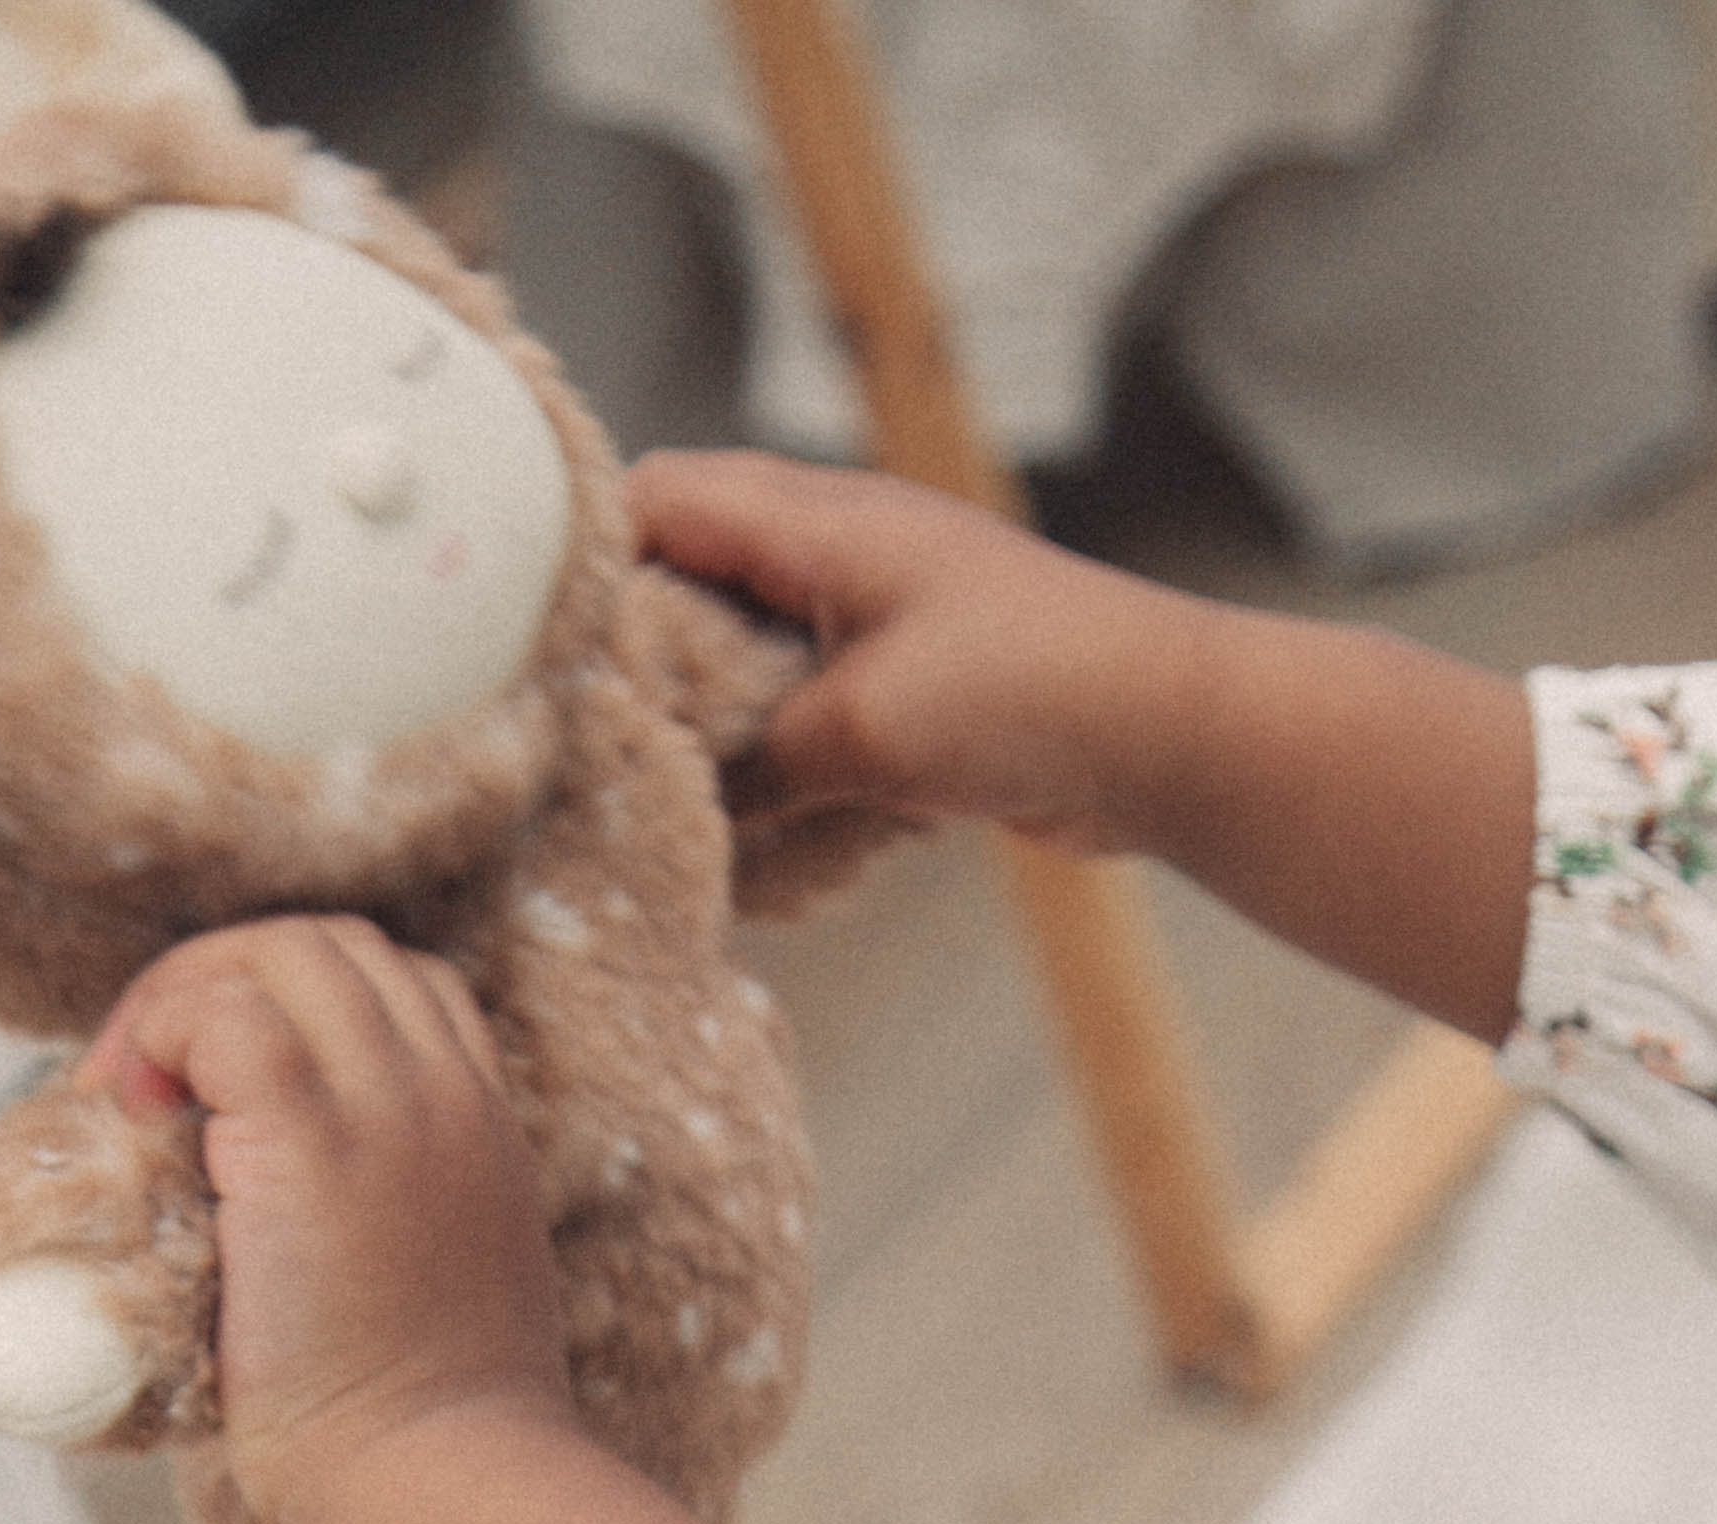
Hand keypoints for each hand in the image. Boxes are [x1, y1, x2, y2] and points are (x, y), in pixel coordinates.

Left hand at [83, 916, 575, 1523]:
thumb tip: (278, 1209)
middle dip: (230, 981)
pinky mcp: (308, 1134)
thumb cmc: (428, 1444)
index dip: (306, 1009)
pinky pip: (222, 1012)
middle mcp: (450, 1100)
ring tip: (143, 1093)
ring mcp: (387, 1108)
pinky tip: (141, 1107)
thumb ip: (396, 1223)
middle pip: (337, 948)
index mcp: (489, 1136)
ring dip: (189, 999)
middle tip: (158, 1080)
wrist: (438, 1490)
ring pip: (281, 953)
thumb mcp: (444, 1298)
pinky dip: (166, 1031)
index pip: (410, 991)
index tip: (232, 1089)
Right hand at [627, 447, 1211, 852]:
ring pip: (750, 653)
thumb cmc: (1031, 695)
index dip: (587, 565)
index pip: (654, 502)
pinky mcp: (913, 685)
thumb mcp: (865, 733)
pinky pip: (813, 711)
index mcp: (814, 518)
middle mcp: (838, 550)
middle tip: (597, 739)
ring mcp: (877, 616)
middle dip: (643, 656)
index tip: (543, 650)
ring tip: (669, 792)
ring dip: (715, 722)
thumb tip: (678, 802)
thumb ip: (757, 762)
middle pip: (692, 577)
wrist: (1172, 736)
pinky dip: (782, 763)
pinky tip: (761, 828)